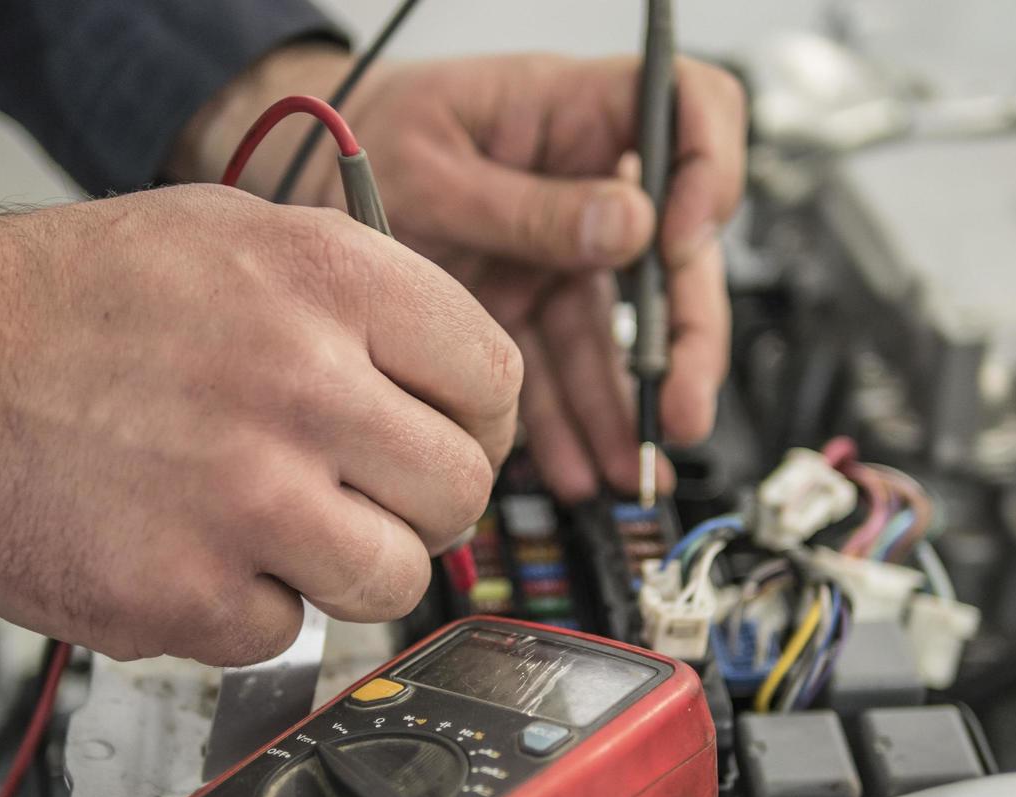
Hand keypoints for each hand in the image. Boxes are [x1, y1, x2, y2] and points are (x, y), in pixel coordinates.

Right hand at [0, 186, 520, 664]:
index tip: (453, 439)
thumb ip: (367, 308)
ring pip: (395, 580)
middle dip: (423, 503)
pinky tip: (197, 548)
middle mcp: (304, 387)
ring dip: (349, 565)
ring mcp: (249, 500)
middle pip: (462, 492)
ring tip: (282, 527)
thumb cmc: (88, 300)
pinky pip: (286, 630)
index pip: (495, 381)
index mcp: (332, 282)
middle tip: (368, 494)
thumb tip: (457, 392)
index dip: (483, 422)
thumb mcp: (245, 240)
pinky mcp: (188, 596)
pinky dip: (247, 605)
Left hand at [176, 48, 745, 501]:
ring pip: (620, 333)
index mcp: (575, 113)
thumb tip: (630, 225)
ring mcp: (563, 251)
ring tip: (629, 468)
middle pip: (673, 256)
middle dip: (685, 340)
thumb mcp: (435, 165)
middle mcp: (587, 185)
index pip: (691, 110)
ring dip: (629, 407)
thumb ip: (527, 203)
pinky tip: (578, 464)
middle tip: (679, 409)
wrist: (307, 170)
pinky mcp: (533, 302)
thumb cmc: (369, 129)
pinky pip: (563, 368)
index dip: (708, 168)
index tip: (683, 238)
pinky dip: (571, 422)